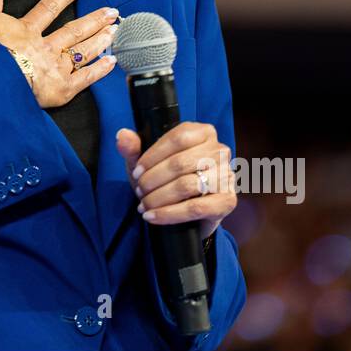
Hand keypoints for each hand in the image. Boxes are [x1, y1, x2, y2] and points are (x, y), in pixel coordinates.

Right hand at [0, 0, 118, 109]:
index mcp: (28, 31)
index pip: (48, 9)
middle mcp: (47, 47)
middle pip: (74, 31)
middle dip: (94, 20)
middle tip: (112, 12)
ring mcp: (57, 68)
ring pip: (83, 51)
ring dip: (100, 40)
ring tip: (114, 31)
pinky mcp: (62, 89)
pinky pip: (85, 78)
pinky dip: (99, 70)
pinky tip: (111, 62)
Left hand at [115, 122, 235, 242]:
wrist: (185, 212)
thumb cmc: (165, 180)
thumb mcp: (146, 163)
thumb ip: (133, 148)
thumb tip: (123, 135)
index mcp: (203, 133)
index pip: (178, 138)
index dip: (152, 156)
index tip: (136, 172)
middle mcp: (219, 151)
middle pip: (181, 163)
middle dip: (153, 180)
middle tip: (139, 191)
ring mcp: (227, 175)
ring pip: (187, 185)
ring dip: (159, 197)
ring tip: (144, 205)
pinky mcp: (227, 201)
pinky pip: (196, 208)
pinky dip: (170, 214)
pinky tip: (153, 217)